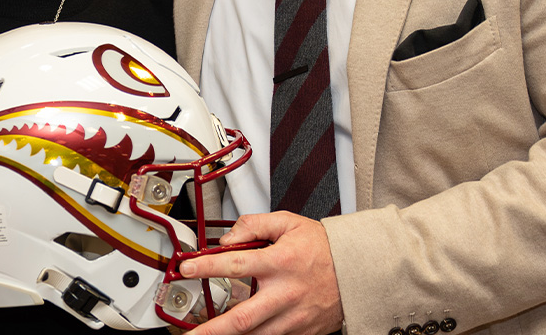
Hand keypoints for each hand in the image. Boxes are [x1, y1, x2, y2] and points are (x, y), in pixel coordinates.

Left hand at [179, 212, 341, 334]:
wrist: (359, 271)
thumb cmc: (324, 248)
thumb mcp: (289, 223)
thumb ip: (255, 225)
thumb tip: (229, 237)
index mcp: (280, 262)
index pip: (236, 264)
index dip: (207, 267)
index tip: (186, 270)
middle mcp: (285, 293)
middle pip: (242, 317)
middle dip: (212, 329)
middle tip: (189, 333)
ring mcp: (293, 317)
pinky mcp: (301, 332)